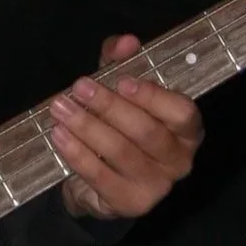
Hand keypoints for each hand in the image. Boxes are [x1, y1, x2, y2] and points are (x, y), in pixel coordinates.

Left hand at [53, 35, 203, 220]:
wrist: (97, 183)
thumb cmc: (115, 128)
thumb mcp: (117, 91)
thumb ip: (119, 64)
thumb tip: (125, 42)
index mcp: (186, 130)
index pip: (182, 112)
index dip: (153, 97)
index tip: (122, 80)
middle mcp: (180, 160)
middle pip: (146, 131)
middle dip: (108, 106)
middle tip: (78, 88)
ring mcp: (158, 186)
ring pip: (121, 152)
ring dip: (87, 127)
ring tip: (60, 109)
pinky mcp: (131, 203)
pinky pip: (100, 176)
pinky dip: (77, 154)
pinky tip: (59, 136)